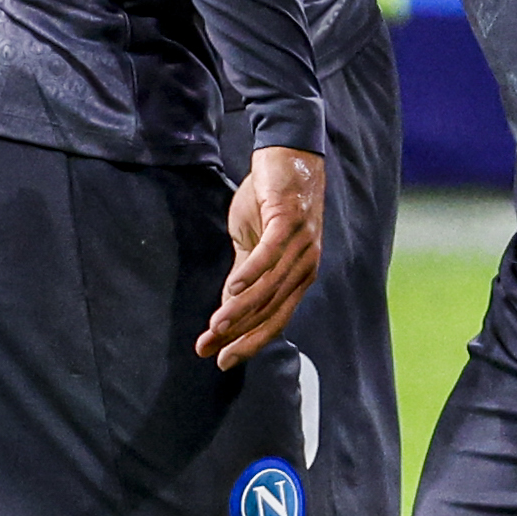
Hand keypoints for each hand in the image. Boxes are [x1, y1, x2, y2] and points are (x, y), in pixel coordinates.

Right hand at [201, 142, 322, 367]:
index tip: (221, 361)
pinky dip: (251, 274)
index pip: (275, 318)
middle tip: (211, 352)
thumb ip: (245, 273)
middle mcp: (305, 265)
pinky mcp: (288, 221)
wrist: (286, 155)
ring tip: (215, 327)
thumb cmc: (270, 199)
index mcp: (299, 274)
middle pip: (272, 310)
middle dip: (240, 334)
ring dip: (241, 310)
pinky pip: (270, 254)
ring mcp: (300, 244)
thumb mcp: (254, 241)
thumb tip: (227, 304)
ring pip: (269, 287)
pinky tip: (231, 290)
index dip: (249, 341)